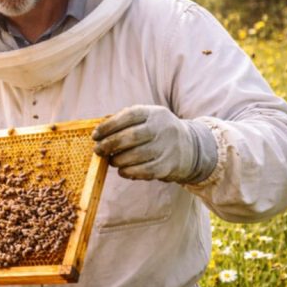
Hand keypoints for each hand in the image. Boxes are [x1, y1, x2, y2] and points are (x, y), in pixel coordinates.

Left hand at [92, 105, 216, 183]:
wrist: (191, 147)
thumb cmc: (157, 131)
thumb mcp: (146, 119)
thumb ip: (123, 121)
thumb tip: (99, 131)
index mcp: (154, 113)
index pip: (129, 116)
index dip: (108, 126)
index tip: (95, 135)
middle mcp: (162, 128)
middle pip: (131, 136)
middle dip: (109, 144)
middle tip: (98, 150)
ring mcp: (167, 147)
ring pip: (136, 155)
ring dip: (118, 160)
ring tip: (111, 161)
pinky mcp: (169, 165)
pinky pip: (145, 171)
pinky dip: (129, 172)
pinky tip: (122, 171)